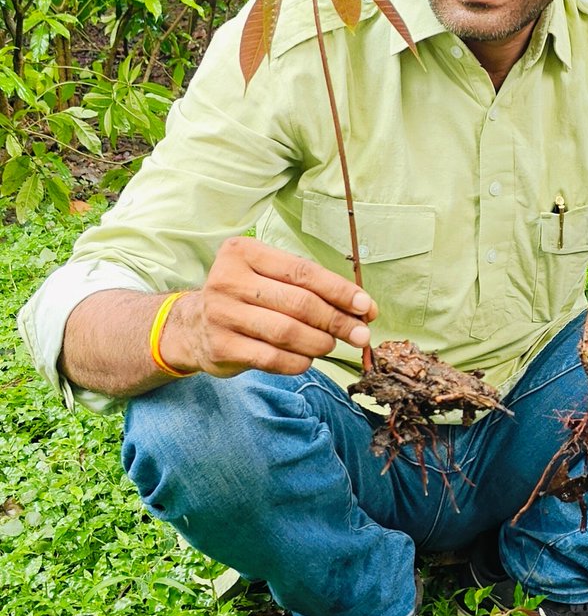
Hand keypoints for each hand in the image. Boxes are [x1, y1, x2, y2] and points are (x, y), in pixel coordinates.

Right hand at [164, 236, 377, 377]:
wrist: (192, 326)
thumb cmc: (246, 298)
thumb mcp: (269, 278)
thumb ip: (311, 288)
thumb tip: (364, 309)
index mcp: (244, 253)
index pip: (303, 272)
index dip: (340, 291)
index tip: (366, 307)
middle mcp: (229, 280)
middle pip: (299, 303)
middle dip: (337, 320)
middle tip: (360, 334)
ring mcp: (222, 314)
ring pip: (288, 332)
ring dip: (320, 342)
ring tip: (332, 345)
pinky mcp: (221, 347)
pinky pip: (272, 358)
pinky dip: (298, 362)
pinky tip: (307, 360)